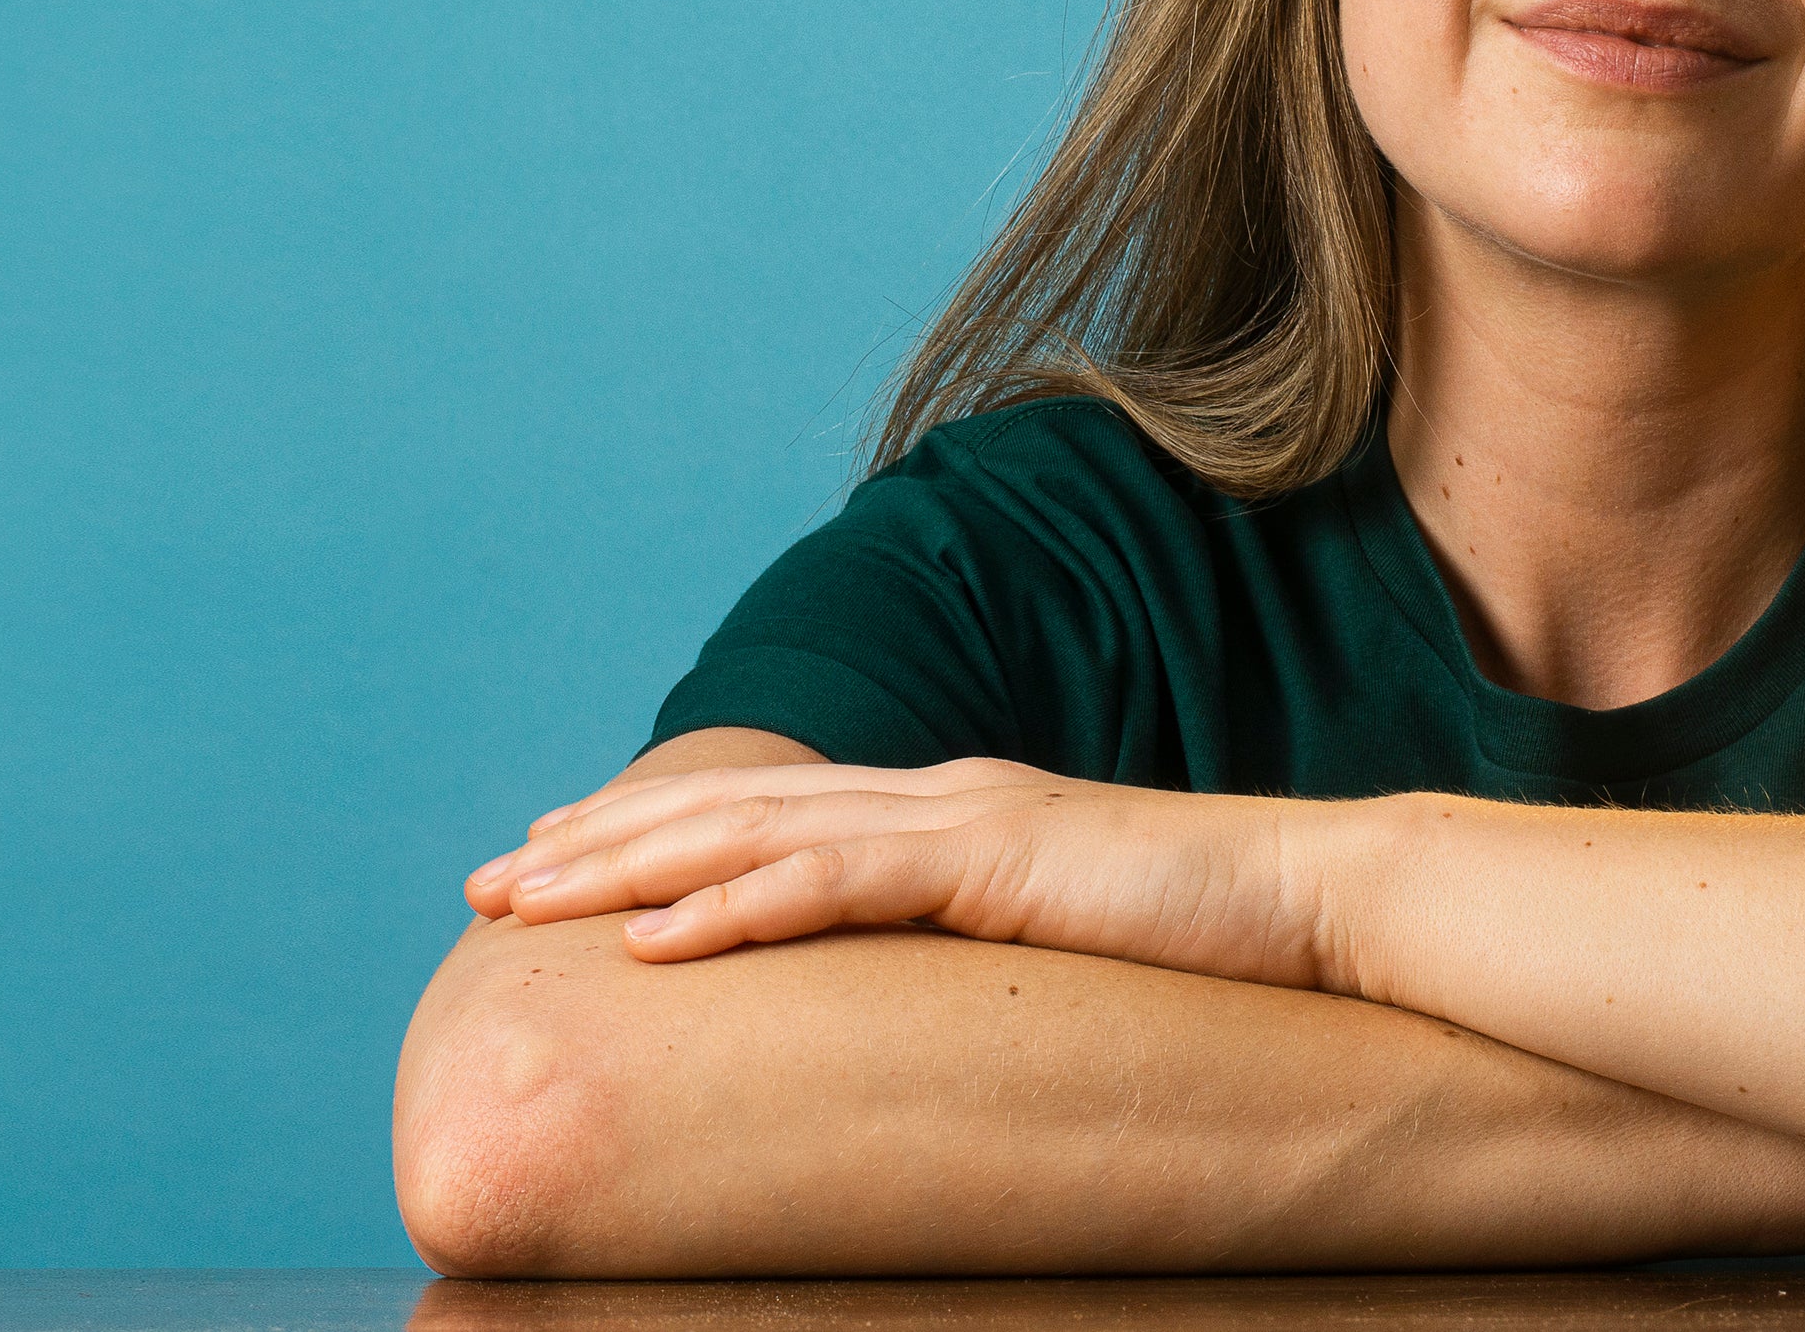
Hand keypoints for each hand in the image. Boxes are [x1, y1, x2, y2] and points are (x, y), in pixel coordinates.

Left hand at [464, 754, 1354, 982]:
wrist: (1321, 898)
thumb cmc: (1205, 935)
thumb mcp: (1059, 937)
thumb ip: (978, 946)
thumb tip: (908, 1011)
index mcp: (943, 809)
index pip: (763, 806)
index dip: (647, 829)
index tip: (549, 864)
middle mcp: (931, 793)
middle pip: (726, 803)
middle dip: (593, 841)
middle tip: (482, 884)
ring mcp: (958, 817)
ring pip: (751, 830)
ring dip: (625, 866)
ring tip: (526, 902)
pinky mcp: (991, 862)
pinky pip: (835, 883)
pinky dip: (731, 907)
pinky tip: (652, 944)